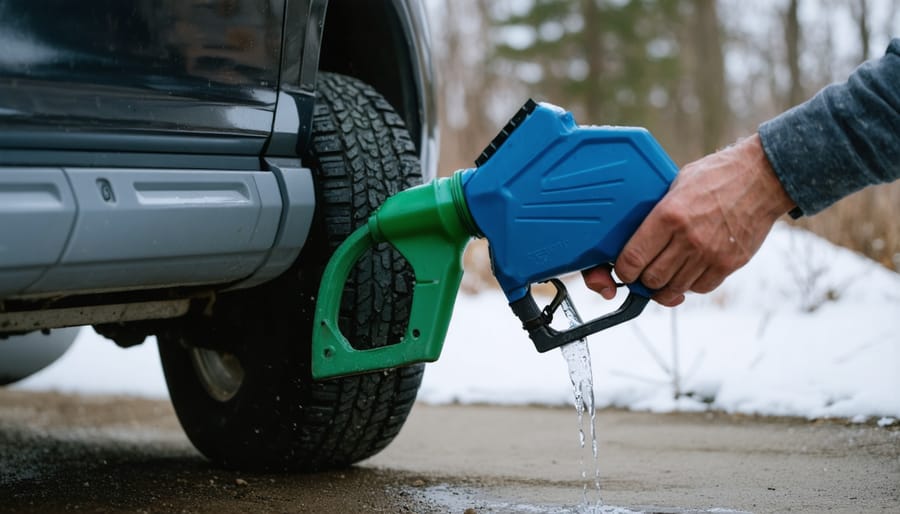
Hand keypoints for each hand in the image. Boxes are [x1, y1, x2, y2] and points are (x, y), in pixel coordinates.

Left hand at [583, 134, 794, 306]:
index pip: (633, 258)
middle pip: (652, 279)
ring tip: (666, 274)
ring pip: (675, 288)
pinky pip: (700, 287)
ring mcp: (710, 254)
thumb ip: (659, 211)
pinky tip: (689, 271)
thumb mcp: (678, 183)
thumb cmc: (718, 176)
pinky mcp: (729, 263)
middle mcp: (688, 238)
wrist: (763, 178)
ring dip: (667, 285)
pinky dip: (691, 284)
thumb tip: (638, 232)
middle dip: (643, 280)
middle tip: (643, 274)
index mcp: (669, 215)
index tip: (624, 271)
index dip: (624, 271)